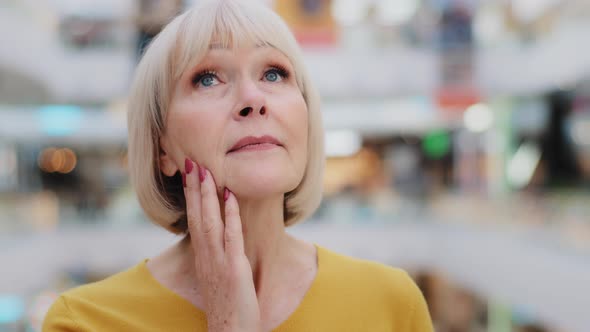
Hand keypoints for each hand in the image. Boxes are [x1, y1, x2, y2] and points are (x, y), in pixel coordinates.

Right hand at [183, 158, 260, 331]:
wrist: (229, 331)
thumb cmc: (226, 305)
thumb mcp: (217, 276)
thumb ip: (217, 256)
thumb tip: (221, 237)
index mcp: (202, 257)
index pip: (194, 220)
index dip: (191, 196)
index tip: (190, 174)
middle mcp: (205, 255)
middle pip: (197, 215)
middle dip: (195, 187)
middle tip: (192, 161)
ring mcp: (218, 261)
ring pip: (210, 221)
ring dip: (207, 194)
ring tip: (206, 170)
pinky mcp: (233, 268)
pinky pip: (231, 236)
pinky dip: (230, 215)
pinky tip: (230, 196)